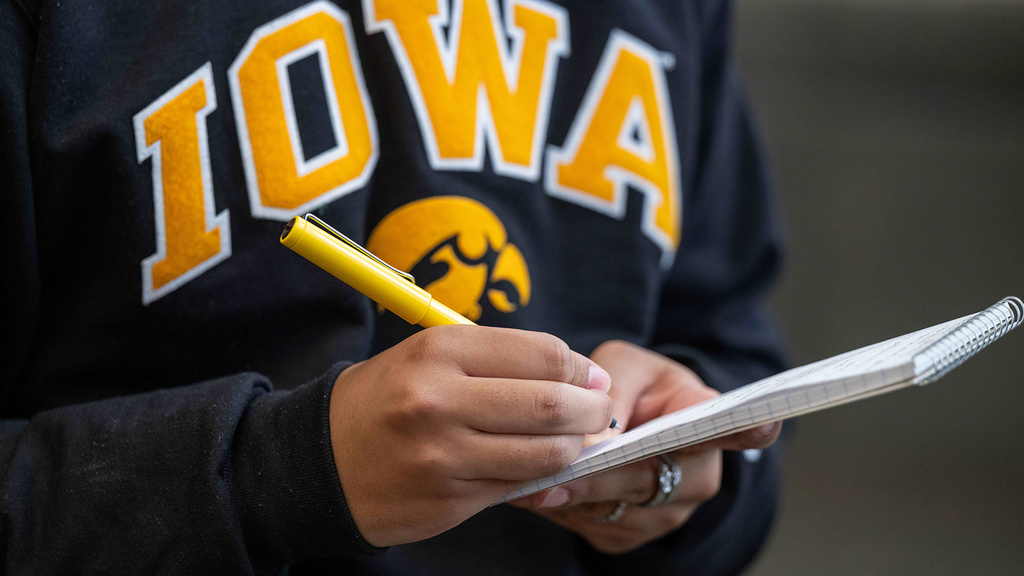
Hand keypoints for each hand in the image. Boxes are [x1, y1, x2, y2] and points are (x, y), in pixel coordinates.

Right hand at [328, 326, 613, 546]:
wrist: (319, 460)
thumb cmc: (386, 398)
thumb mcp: (429, 355)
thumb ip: (499, 359)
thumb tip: (580, 374)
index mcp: (439, 351)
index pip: (542, 353)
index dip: (579, 367)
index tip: (589, 377)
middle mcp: (440, 401)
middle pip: (553, 404)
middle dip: (592, 410)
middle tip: (599, 412)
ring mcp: (444, 456)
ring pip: (545, 453)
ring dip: (576, 448)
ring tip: (577, 441)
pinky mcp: (448, 500)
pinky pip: (518, 486)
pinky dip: (541, 474)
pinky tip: (540, 464)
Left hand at [510, 340, 780, 553]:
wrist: (626, 421)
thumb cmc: (632, 384)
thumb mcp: (622, 365)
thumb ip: (609, 389)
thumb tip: (592, 439)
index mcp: (707, 420)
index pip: (741, 427)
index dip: (751, 428)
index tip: (762, 422)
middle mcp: (699, 475)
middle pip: (648, 481)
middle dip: (598, 477)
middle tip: (553, 475)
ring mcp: (666, 515)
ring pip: (611, 511)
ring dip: (569, 495)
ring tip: (534, 474)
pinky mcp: (627, 537)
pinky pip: (587, 527)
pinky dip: (560, 508)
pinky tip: (543, 486)